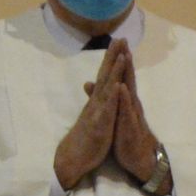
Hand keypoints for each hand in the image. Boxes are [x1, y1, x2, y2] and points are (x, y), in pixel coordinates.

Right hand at [55, 51, 123, 190]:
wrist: (74, 157)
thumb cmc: (86, 135)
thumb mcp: (92, 115)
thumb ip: (95, 100)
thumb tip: (93, 86)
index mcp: (97, 100)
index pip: (105, 75)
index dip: (111, 58)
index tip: (118, 42)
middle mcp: (96, 102)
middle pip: (105, 75)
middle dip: (112, 56)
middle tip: (119, 38)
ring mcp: (97, 111)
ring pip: (106, 88)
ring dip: (113, 71)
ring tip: (121, 55)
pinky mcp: (99, 124)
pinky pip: (106, 109)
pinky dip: (112, 96)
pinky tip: (117, 85)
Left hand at [108, 52, 165, 188]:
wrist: (138, 158)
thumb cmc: (125, 135)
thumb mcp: (114, 115)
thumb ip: (105, 98)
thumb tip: (92, 84)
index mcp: (126, 101)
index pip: (123, 77)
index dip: (119, 61)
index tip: (116, 43)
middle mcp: (131, 104)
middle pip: (128, 79)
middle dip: (126, 61)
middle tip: (124, 42)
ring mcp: (132, 114)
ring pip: (130, 91)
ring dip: (128, 75)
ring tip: (126, 58)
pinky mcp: (130, 126)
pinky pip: (127, 111)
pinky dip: (124, 99)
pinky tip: (122, 89)